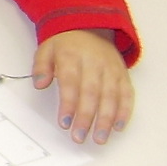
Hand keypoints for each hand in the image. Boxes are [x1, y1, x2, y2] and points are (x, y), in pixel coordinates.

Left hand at [32, 29, 133, 143]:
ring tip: (100, 138)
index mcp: (72, 56)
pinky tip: (119, 126)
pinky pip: (127, 94)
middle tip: (80, 136)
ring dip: (107, 120)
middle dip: (87, 118)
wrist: (89, 27)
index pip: (71, 83)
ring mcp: (111, 69)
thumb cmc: (65, 44)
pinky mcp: (123, 75)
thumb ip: (40, 66)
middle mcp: (94, 63)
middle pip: (92, 93)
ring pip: (111, 96)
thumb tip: (39, 83)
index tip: (64, 122)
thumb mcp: (46, 48)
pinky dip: (125, 111)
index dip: (68, 104)